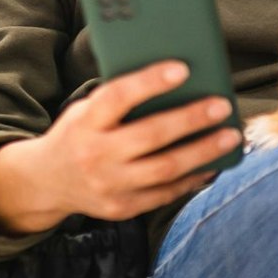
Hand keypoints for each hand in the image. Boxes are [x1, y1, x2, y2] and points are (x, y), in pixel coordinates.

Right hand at [0, 61, 238, 232]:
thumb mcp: (86, 110)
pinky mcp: (122, 208)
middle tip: (222, 106)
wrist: (46, 182)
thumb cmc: (79, 133)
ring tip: (230, 136)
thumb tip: (177, 81)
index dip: (150, 82)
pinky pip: (166, 194)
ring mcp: (109, 185)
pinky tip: (214, 164)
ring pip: (165, 169)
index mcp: (85, 122)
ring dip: (203, 152)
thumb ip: (120, 100)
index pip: (118, 97)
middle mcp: (95, 155)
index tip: (183, 68)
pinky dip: (193, 178)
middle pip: (151, 136)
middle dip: (191, 119)